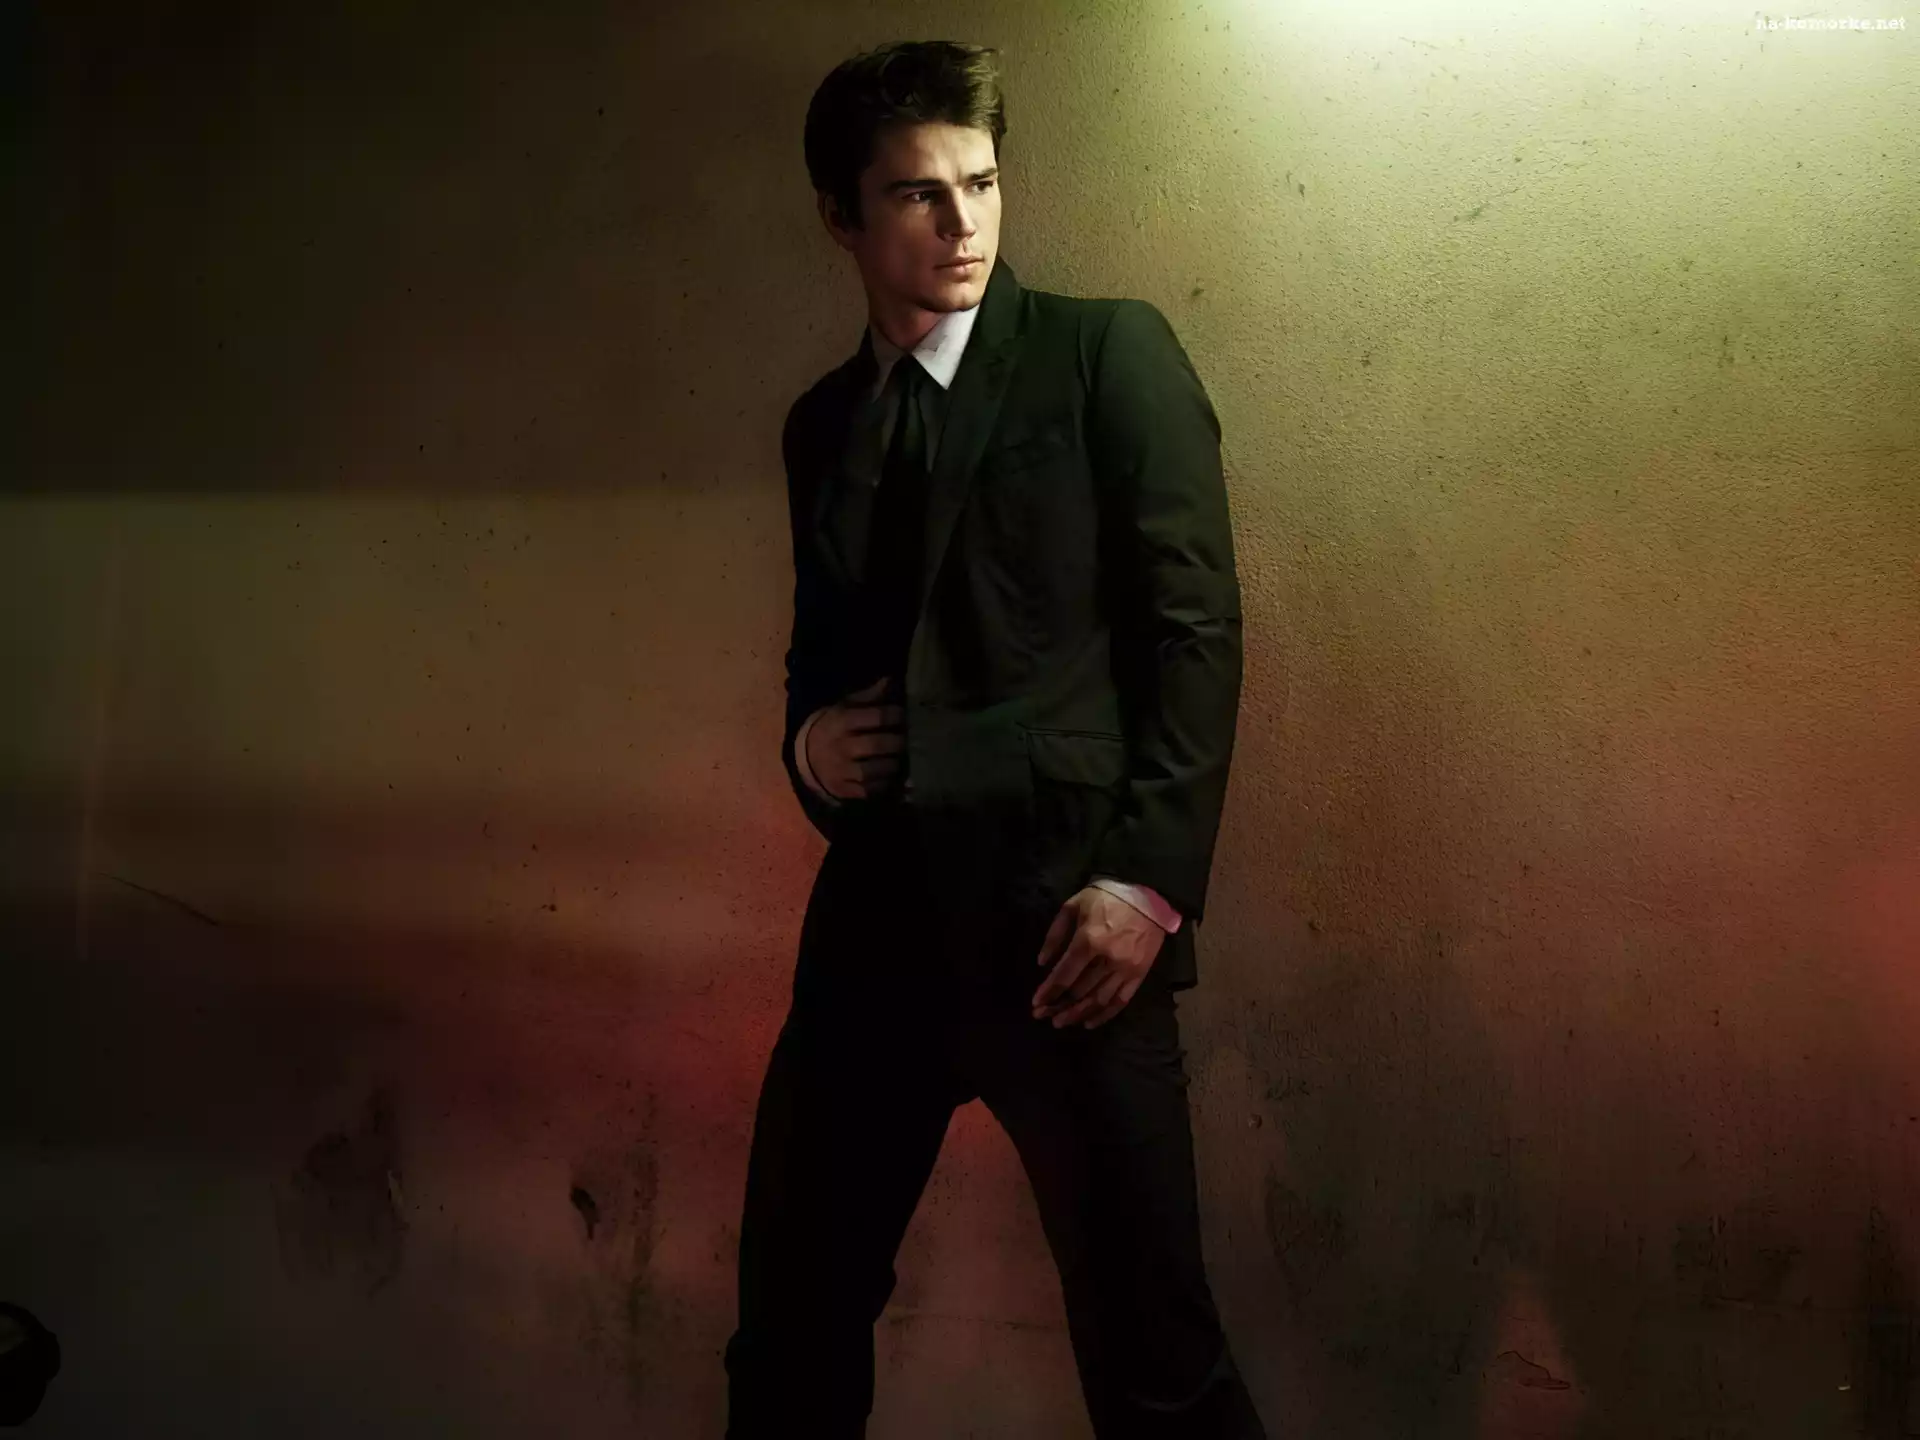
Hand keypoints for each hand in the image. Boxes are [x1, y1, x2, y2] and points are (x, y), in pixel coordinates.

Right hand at [806, 677, 905, 799]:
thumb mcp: (842, 708)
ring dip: (891, 765)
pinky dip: (881, 784)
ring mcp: (841, 770)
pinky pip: (868, 790)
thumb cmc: (830, 727)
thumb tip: (889, 680)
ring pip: (874, 770)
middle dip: (897, 742)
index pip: (875, 717)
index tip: (901, 715)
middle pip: (877, 745)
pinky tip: (886, 776)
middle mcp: (841, 747)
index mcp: (841, 722)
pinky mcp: (843, 789)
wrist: (805, 756)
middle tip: (904, 740)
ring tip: (896, 759)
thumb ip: (867, 697)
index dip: (894, 715)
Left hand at [1031, 885, 1165, 1029]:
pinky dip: (1104, 1015)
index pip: (1064, 975)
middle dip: (1058, 1006)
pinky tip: (1090, 1023)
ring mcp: (1126, 969)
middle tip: (1042, 1016)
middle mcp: (1107, 959)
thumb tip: (1042, 962)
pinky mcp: (1140, 974)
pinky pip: (1121, 1001)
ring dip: (1078, 1014)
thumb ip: (1055, 934)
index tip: (1035, 1003)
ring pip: (1098, 1000)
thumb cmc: (1107, 897)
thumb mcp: (1073, 905)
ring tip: (1061, 1022)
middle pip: (1079, 991)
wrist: (1149, 895)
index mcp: (1089, 940)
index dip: (1048, 991)